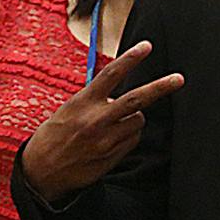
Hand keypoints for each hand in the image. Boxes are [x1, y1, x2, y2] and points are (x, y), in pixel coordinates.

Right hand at [18, 40, 184, 204]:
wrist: (41, 173)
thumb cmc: (55, 136)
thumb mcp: (68, 110)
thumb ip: (94, 101)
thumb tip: (119, 95)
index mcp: (81, 103)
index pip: (110, 75)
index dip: (130, 59)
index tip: (147, 45)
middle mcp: (95, 120)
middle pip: (136, 99)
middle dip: (160, 87)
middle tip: (179, 79)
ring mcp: (105, 140)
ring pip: (138, 120)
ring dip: (135, 118)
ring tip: (114, 123)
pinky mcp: (111, 157)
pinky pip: (133, 139)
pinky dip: (129, 135)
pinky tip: (111, 140)